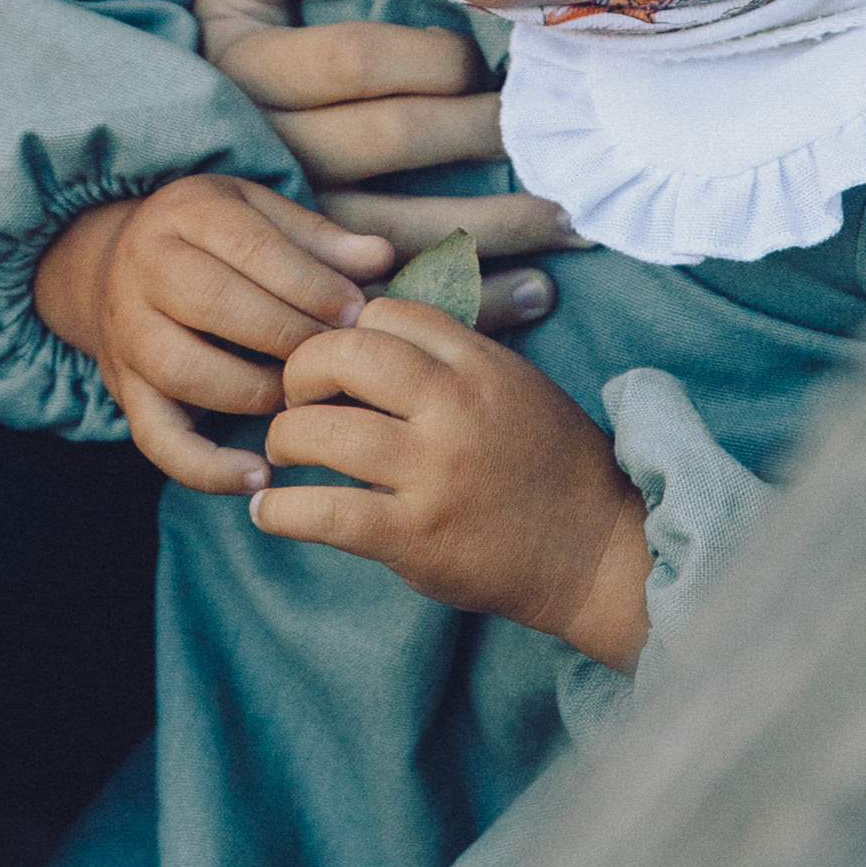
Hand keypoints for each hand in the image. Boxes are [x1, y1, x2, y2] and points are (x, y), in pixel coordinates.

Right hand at [33, 176, 394, 494]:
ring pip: (184, 370)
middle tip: (335, 360)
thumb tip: (381, 258)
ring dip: (254, 392)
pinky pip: (157, 439)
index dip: (309, 283)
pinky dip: (206, 467)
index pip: (249, 246)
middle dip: (286, 336)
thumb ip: (317, 239)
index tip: (356, 313)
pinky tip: (259, 476)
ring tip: (301, 400)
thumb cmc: (210, 241)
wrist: (112, 266)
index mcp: (185, 214)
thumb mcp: (258, 214)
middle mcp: (143, 269)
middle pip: (212, 303)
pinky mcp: (124, 391)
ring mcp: (126, 333)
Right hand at [195, 0, 578, 295]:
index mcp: (250, 66)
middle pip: (389, 140)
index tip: (480, 59)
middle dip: (482, 131)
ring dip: (500, 226)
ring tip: (574, 216)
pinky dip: (475, 299)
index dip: (430, 57)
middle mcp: (270, 145)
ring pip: (403, 228)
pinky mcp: (324, 278)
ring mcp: (297, 222)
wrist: (184, 150)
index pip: (354, 59)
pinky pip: (404, 292)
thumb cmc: (247, 43)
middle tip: (551, 126)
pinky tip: (539, 290)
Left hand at [254, 310, 651, 668]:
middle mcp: (455, 409)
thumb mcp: (512, 386)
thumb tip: (364, 332)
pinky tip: (266, 511)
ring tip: (281, 453)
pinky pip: (327, 512)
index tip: (333, 359)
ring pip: (322, 431)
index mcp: (479, 366)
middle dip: (300, 370)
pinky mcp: (418, 537)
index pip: (387, 312)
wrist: (599, 554)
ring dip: (284, 439)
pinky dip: (280, 510)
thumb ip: (449, 359)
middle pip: (345, 354)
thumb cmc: (549, 467)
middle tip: (293, 398)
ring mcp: (435, 474)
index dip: (345, 330)